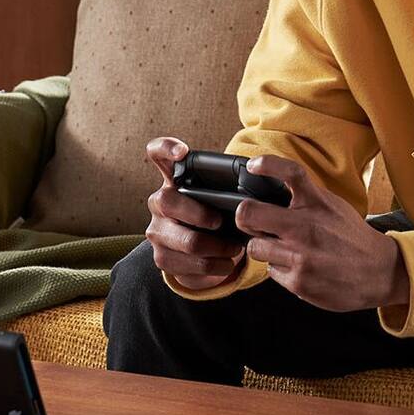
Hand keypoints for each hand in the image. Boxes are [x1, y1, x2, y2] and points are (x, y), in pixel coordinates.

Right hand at [137, 138, 246, 292]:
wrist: (200, 252)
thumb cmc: (215, 213)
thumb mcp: (217, 197)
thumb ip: (225, 188)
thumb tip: (256, 188)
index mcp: (172, 179)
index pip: (158, 153)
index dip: (167, 148)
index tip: (184, 152)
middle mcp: (158, 202)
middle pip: (168, 201)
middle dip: (199, 213)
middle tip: (220, 222)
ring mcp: (157, 231)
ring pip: (185, 241)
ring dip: (217, 247)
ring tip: (235, 249)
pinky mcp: (162, 258)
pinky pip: (188, 266)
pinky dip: (214, 267)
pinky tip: (226, 263)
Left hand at [225, 153, 404, 318]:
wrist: (379, 272)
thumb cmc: (353, 238)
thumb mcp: (333, 206)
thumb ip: (306, 198)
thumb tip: (274, 188)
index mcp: (316, 203)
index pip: (288, 172)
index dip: (265, 164)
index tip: (253, 166)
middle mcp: (304, 227)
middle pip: (248, 214)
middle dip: (244, 216)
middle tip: (251, 220)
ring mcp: (299, 256)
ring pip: (254, 247)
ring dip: (263, 247)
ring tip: (282, 248)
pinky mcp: (298, 282)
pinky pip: (271, 271)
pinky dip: (280, 268)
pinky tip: (298, 266)